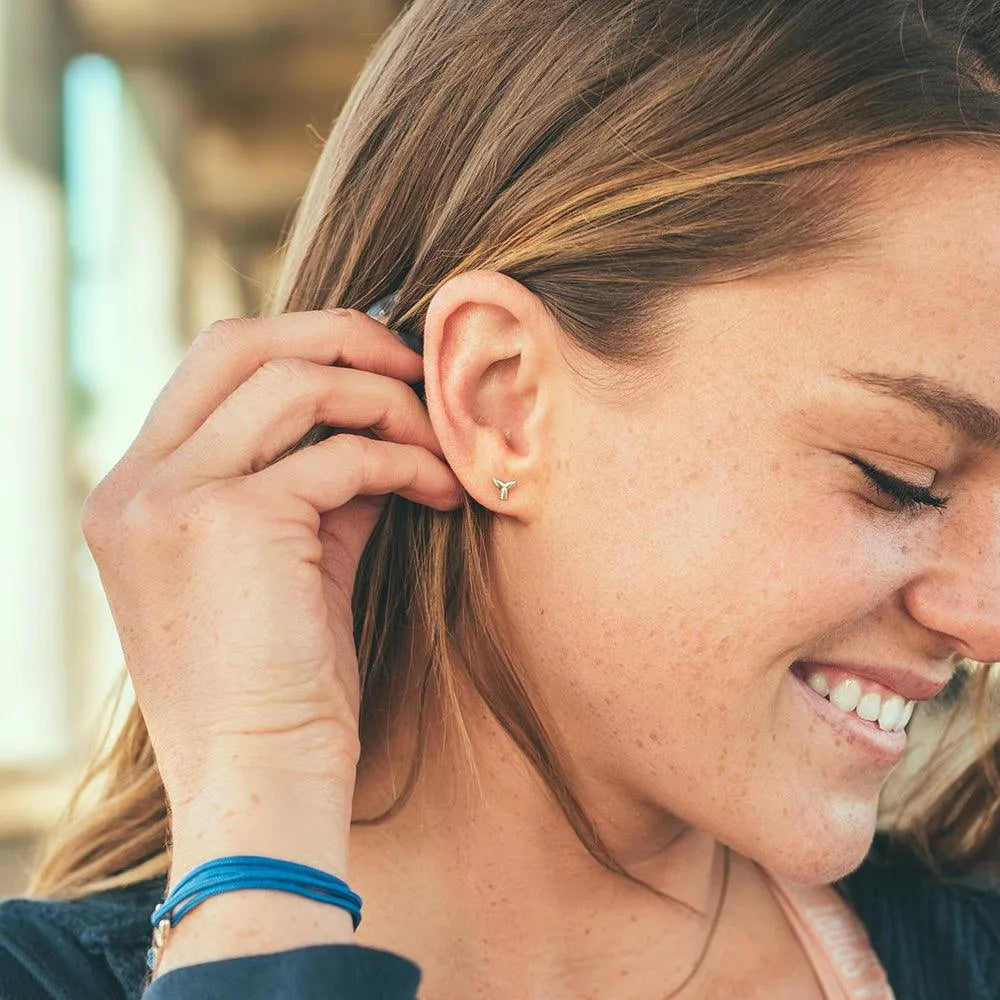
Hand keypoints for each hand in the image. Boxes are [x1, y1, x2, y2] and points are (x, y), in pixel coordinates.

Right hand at [79, 309, 461, 961]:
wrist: (260, 782)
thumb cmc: (279, 687)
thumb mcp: (288, 565)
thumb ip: (316, 486)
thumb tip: (377, 424)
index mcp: (134, 493)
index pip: (211, 368)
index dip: (302, 348)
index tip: (378, 369)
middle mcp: (136, 484)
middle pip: (238, 342)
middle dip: (341, 337)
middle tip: (415, 369)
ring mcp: (172, 497)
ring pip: (295, 383)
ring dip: (386, 404)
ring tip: (440, 448)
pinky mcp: (232, 521)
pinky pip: (341, 453)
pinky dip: (404, 462)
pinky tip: (441, 492)